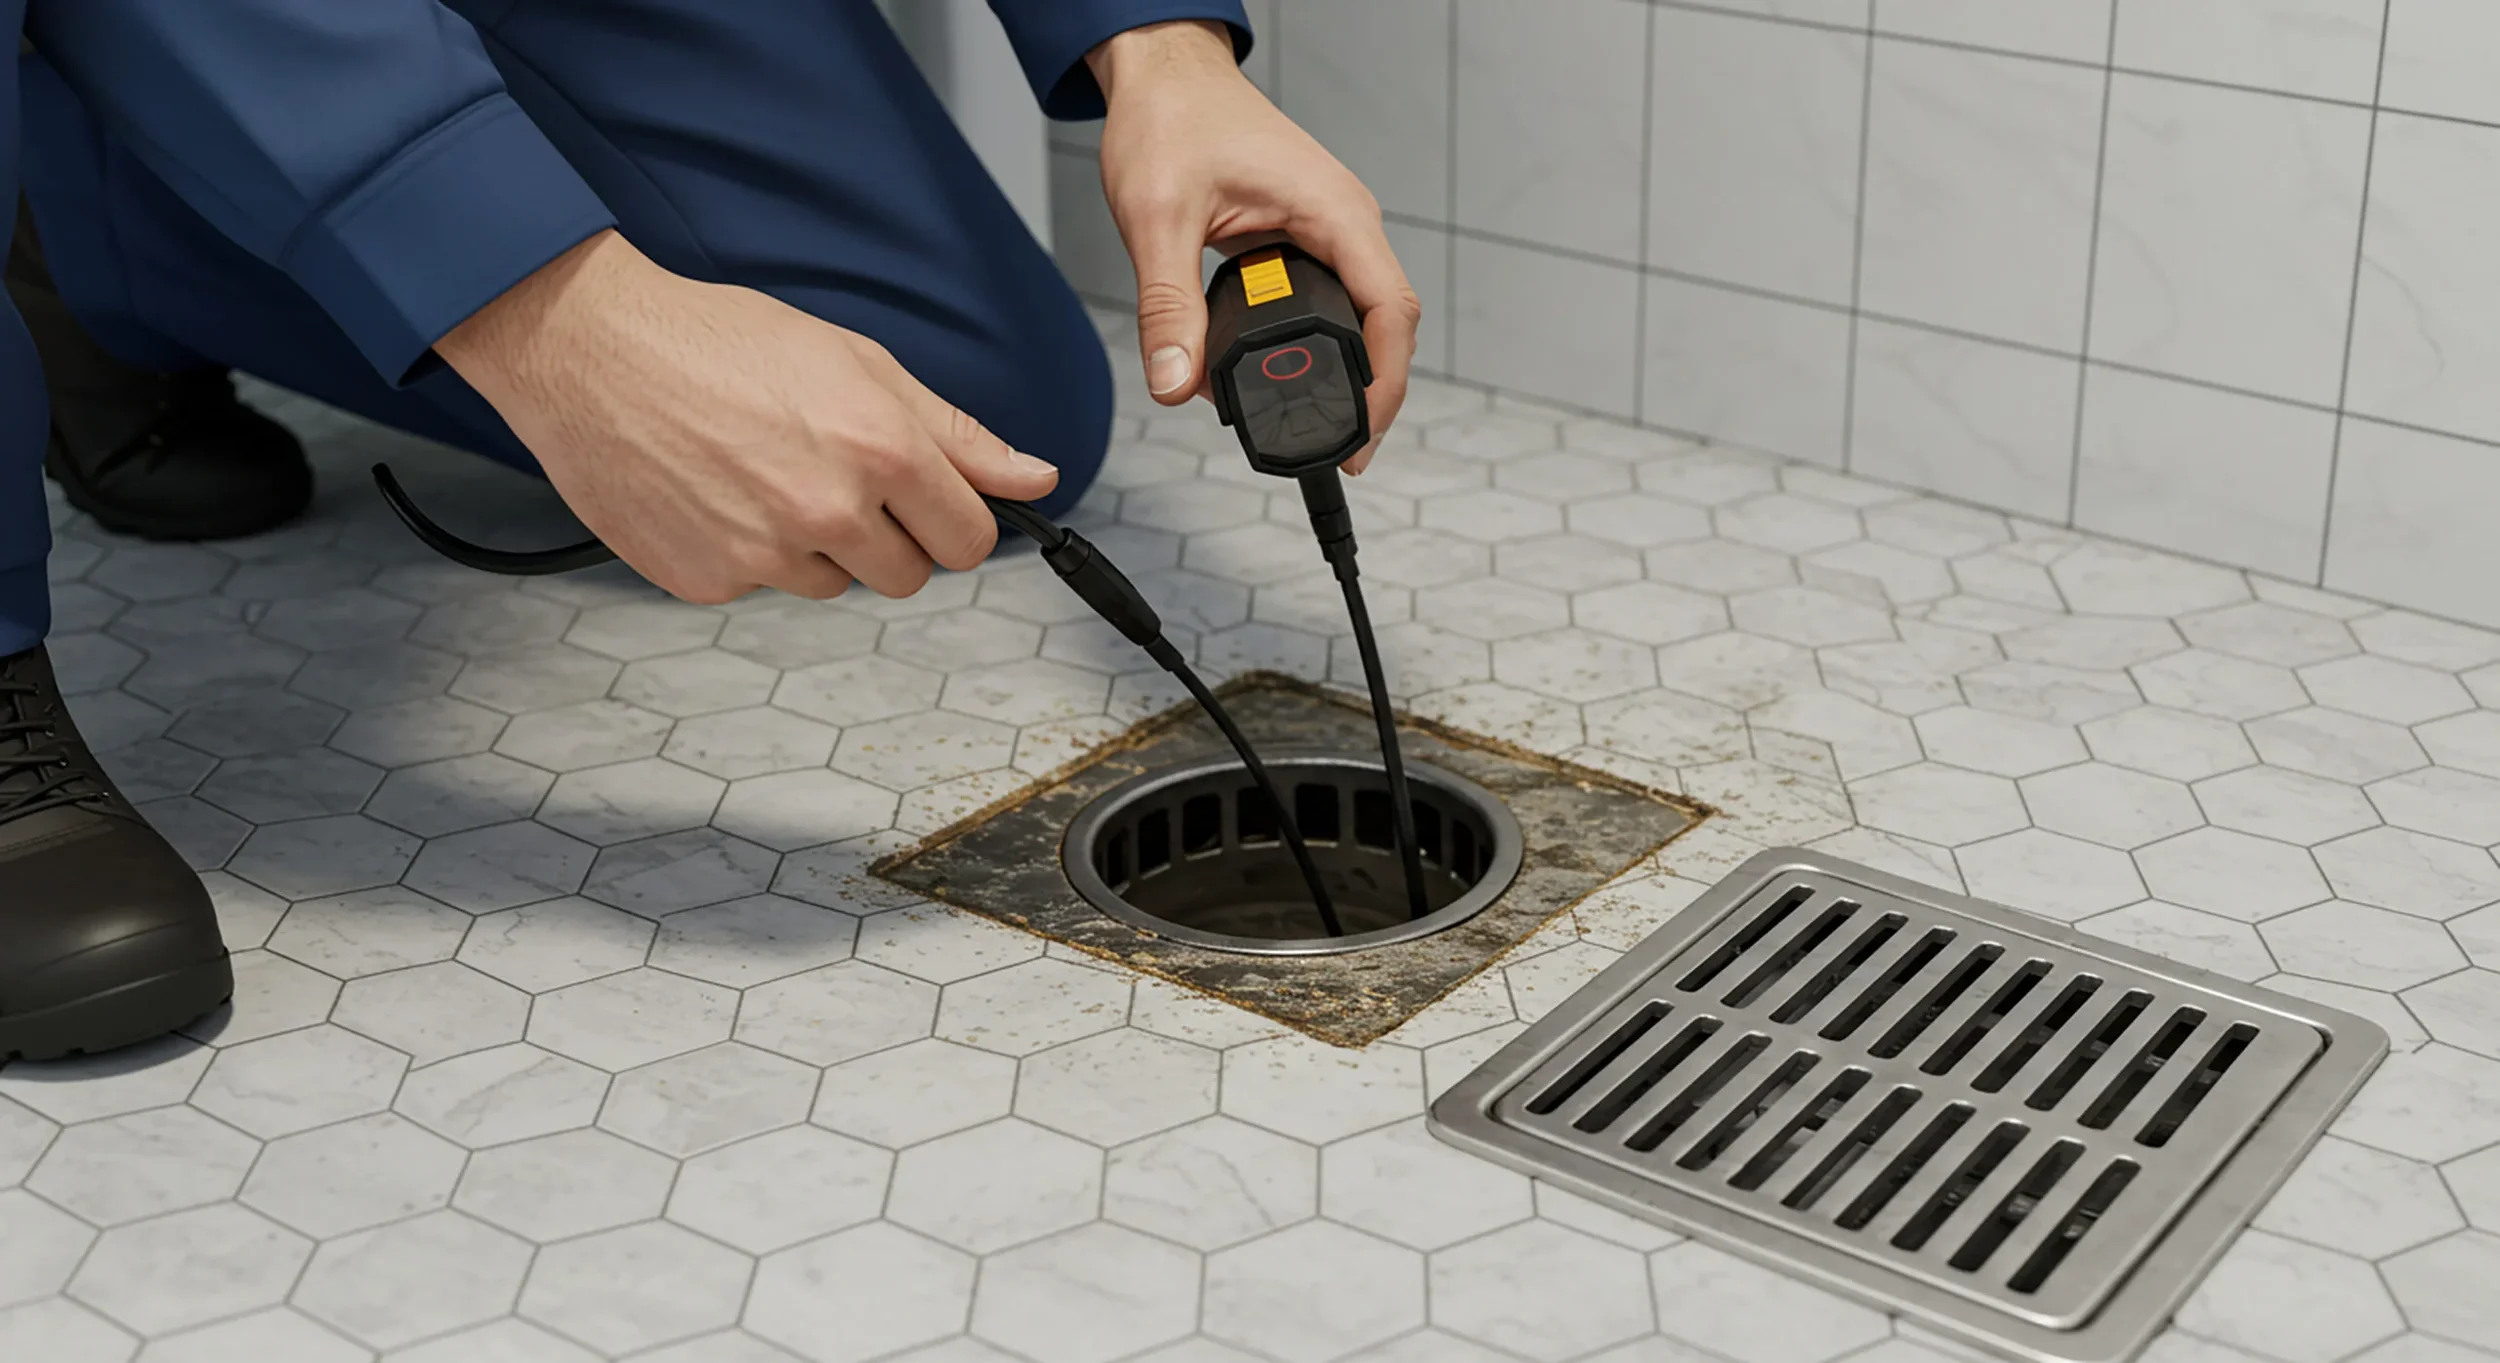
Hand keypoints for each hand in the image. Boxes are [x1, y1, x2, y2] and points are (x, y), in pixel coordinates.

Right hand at [434, 230, 1057, 603]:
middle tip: (830, 474)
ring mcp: (765, 555)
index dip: (953, 521)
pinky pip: (761, 586)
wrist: (591, 349)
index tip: (929, 505)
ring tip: (760, 471)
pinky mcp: (708, 582)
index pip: (970, 541)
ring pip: (833, 583)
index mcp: (881, 449)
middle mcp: (829, 511)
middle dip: (888, 536)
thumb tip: (1036, 479)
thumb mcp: (858, 363)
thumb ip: (957, 434)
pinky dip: (746, 551)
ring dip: (814, 544)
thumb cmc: (719, 342)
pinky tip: (714, 492)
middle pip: (909, 577)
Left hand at [1088, 21, 1420, 472]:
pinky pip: (1333, 300)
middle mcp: (1344, 221)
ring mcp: (1329, 229)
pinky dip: (1321, 343)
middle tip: (1344, 453)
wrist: (1166, 75)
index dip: (1387, 381)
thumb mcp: (1158, 218)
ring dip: (1352, 371)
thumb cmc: (1171, 120)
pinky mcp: (1306, 236)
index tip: (1361, 434)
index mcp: (1331, 211)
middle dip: (1374, 392)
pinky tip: (1298, 376)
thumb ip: (1167, 307)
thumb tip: (1174, 385)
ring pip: (1363, 314)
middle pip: (1388, 323)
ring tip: (1327, 427)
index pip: (1390, 310)